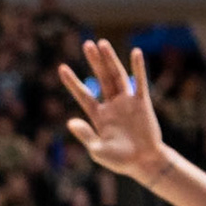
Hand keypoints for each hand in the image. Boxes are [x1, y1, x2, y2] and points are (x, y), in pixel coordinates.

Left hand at [59, 40, 167, 183]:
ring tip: (103, 43)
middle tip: (87, 44)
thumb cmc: (119, 159)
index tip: (61, 68)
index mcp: (98, 116)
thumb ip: (85, 135)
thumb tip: (70, 122)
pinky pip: (140, 82)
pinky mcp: (143, 103)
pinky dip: (137, 68)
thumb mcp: (97, 150)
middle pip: (101, 79)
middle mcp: (112, 105)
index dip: (72, 82)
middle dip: (94, 62)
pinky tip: (135, 52)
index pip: (83, 95)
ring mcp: (127, 102)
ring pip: (117, 76)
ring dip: (110, 60)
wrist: (144, 162)